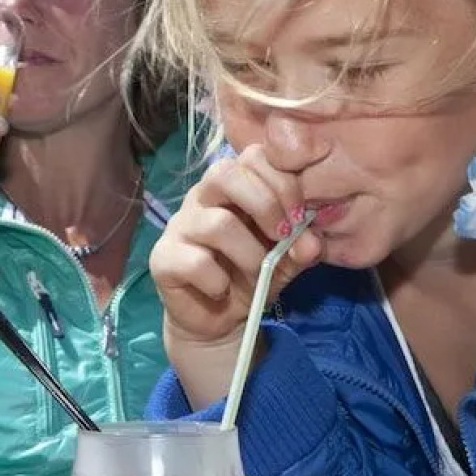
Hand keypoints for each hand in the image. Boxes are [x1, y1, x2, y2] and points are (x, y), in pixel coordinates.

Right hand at [149, 145, 320, 406]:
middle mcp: (202, 197)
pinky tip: (221, 291)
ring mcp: (179, 226)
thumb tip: (312, 243)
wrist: (217, 319)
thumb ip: (303, 246)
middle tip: (281, 236)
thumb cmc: (251, 275)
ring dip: (249, 254)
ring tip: (257, 275)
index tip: (299, 217)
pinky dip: (217, 281)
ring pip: (217, 224)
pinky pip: (195, 262)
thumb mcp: (287, 259)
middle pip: (225, 173)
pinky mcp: (162, 258)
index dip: (282, 182)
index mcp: (234, 186)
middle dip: (264, 204)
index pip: (253, 156)